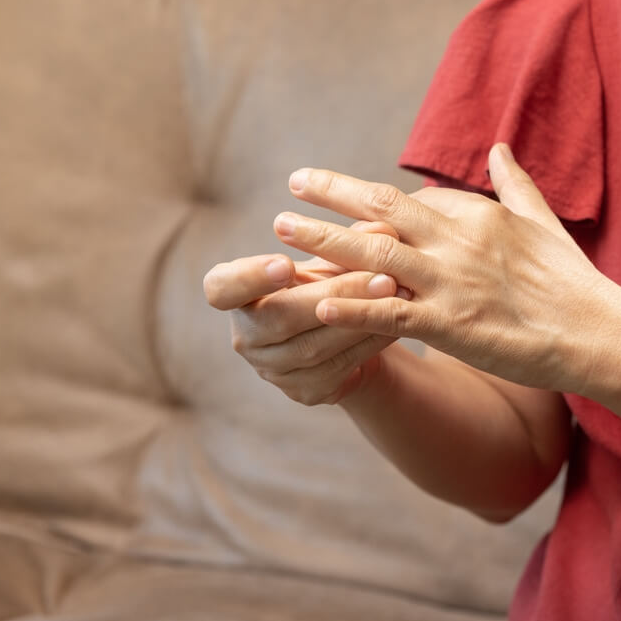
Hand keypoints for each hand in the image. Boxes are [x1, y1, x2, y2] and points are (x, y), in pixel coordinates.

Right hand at [204, 221, 408, 405]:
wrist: (339, 337)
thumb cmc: (324, 284)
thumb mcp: (329, 259)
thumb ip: (346, 243)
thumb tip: (383, 228)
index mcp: (232, 295)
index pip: (221, 289)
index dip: (249, 278)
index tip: (285, 263)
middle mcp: (245, 338)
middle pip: (280, 318)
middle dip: (334, 293)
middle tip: (381, 275)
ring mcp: (272, 370)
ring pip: (315, 346)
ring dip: (360, 317)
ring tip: (397, 291)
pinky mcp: (304, 392)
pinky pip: (339, 366)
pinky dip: (370, 341)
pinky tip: (398, 320)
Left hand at [273, 144, 620, 392]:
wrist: (596, 334)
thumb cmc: (570, 281)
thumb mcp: (543, 220)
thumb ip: (513, 183)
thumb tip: (497, 148)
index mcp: (476, 216)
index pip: (412, 201)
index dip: (373, 205)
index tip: (340, 200)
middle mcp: (457, 241)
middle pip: (381, 209)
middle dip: (331, 195)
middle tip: (292, 185)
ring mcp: (451, 283)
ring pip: (373, 255)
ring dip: (322, 241)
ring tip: (280, 229)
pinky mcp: (450, 326)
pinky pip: (389, 313)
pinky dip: (350, 308)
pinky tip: (315, 305)